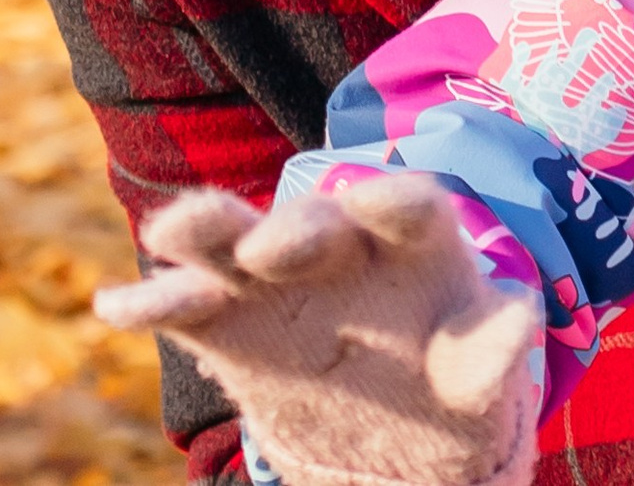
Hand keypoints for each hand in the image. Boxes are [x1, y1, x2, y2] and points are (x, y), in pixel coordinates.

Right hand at [94, 174, 541, 485]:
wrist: (391, 433)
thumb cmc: (448, 386)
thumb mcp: (476, 377)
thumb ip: (490, 352)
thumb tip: (518, 322)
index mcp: (415, 248)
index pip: (410, 209)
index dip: (392, 199)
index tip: (376, 199)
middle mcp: (342, 247)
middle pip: (315, 224)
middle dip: (293, 230)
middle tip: (272, 246)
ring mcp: (276, 280)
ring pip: (234, 241)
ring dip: (207, 233)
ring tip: (176, 234)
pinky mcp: (224, 320)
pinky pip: (181, 303)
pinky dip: (149, 303)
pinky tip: (115, 308)